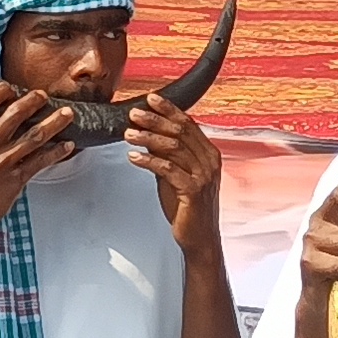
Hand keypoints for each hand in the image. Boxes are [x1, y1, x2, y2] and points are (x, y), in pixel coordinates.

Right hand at [0, 80, 76, 239]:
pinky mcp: (15, 179)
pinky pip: (41, 160)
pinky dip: (56, 152)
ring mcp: (2, 162)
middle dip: (33, 100)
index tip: (11, 88)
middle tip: (44, 95)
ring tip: (67, 113)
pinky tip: (67, 145)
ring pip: (34, 135)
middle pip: (14, 114)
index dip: (0, 91)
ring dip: (54, 122)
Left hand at [129, 92, 223, 254]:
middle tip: (134, 113)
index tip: (151, 98)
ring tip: (127, 134)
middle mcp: (209, 162)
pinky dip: (149, 161)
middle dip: (155, 119)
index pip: (188, 124)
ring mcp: (203, 176)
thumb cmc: (186, 206)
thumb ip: (167, 154)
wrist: (199, 238)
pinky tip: (133, 157)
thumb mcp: (175, 174)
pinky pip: (168, 170)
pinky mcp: (193, 191)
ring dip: (148, 138)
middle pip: (180, 132)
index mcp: (209, 154)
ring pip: (174, 148)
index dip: (169, 109)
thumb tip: (149, 134)